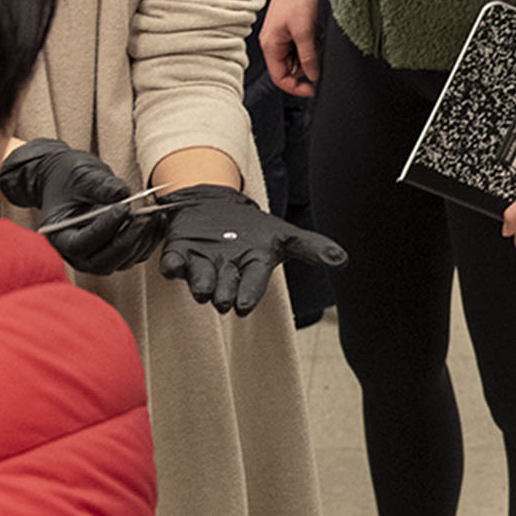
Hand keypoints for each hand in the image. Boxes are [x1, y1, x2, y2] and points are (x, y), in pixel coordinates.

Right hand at [0, 138, 168, 275]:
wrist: (68, 180)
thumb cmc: (69, 177)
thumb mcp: (81, 175)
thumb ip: (99, 185)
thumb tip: (123, 194)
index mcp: (59, 236)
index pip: (80, 244)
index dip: (103, 229)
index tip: (123, 209)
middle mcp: (76, 254)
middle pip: (103, 261)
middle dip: (128, 240)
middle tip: (145, 217)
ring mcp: (96, 256)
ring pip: (122, 261)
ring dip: (141, 241)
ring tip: (154, 215)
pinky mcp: (114, 252)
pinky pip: (134, 254)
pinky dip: (149, 241)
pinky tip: (158, 220)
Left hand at [158, 184, 347, 314]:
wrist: (216, 209)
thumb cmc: (252, 231)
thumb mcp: (285, 235)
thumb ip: (313, 248)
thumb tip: (344, 260)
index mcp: (251, 269)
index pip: (252, 285)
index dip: (249, 295)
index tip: (245, 306)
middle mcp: (225, 273)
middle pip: (224, 289)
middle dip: (224, 294)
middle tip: (223, 299)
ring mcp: (200, 264)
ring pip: (197, 280)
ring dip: (199, 284)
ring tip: (202, 289)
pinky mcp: (177, 254)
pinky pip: (171, 264)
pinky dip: (171, 265)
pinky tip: (173, 265)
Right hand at [261, 0, 321, 97]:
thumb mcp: (305, 31)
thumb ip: (308, 57)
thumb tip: (312, 76)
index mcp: (271, 45)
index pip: (280, 78)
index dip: (296, 87)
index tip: (312, 88)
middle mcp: (274, 42)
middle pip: (291, 67)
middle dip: (307, 62)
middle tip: (316, 49)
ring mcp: (282, 35)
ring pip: (299, 56)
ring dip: (311, 49)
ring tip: (314, 33)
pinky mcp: (291, 27)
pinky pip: (303, 43)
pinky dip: (312, 39)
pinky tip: (314, 26)